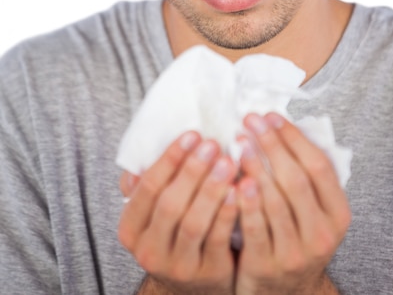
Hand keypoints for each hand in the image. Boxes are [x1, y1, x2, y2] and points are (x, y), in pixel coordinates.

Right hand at [118, 131, 237, 293]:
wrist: (193, 284)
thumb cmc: (174, 233)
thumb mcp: (153, 214)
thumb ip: (148, 186)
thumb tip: (144, 152)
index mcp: (131, 229)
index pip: (148, 188)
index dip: (170, 159)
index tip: (192, 134)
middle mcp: (149, 250)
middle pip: (170, 204)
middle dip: (193, 170)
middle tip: (213, 144)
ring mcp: (178, 266)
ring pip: (194, 223)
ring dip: (212, 188)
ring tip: (229, 161)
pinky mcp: (207, 275)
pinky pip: (218, 239)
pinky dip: (228, 212)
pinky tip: (239, 189)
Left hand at [235, 113, 350, 294]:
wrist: (284, 291)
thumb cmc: (295, 236)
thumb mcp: (312, 212)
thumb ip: (304, 177)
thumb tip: (278, 125)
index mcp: (338, 215)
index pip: (319, 166)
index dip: (294, 138)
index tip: (272, 116)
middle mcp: (322, 235)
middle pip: (296, 180)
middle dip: (271, 145)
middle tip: (250, 121)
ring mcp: (296, 254)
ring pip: (275, 201)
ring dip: (255, 166)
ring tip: (239, 141)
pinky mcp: (267, 267)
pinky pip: (254, 228)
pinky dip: (243, 201)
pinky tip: (233, 179)